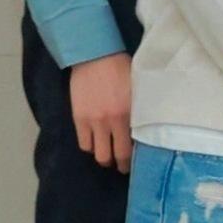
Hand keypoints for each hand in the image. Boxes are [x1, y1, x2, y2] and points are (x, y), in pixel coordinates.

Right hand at [68, 53, 134, 172]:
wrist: (95, 56)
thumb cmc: (121, 69)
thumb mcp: (137, 90)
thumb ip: (139, 111)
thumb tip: (144, 129)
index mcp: (129, 115)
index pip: (132, 146)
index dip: (133, 159)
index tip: (136, 163)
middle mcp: (111, 122)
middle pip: (114, 156)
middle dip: (119, 165)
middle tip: (121, 166)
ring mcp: (93, 122)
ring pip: (98, 153)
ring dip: (103, 156)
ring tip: (107, 154)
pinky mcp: (79, 119)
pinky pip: (83, 143)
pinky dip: (90, 147)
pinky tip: (95, 144)